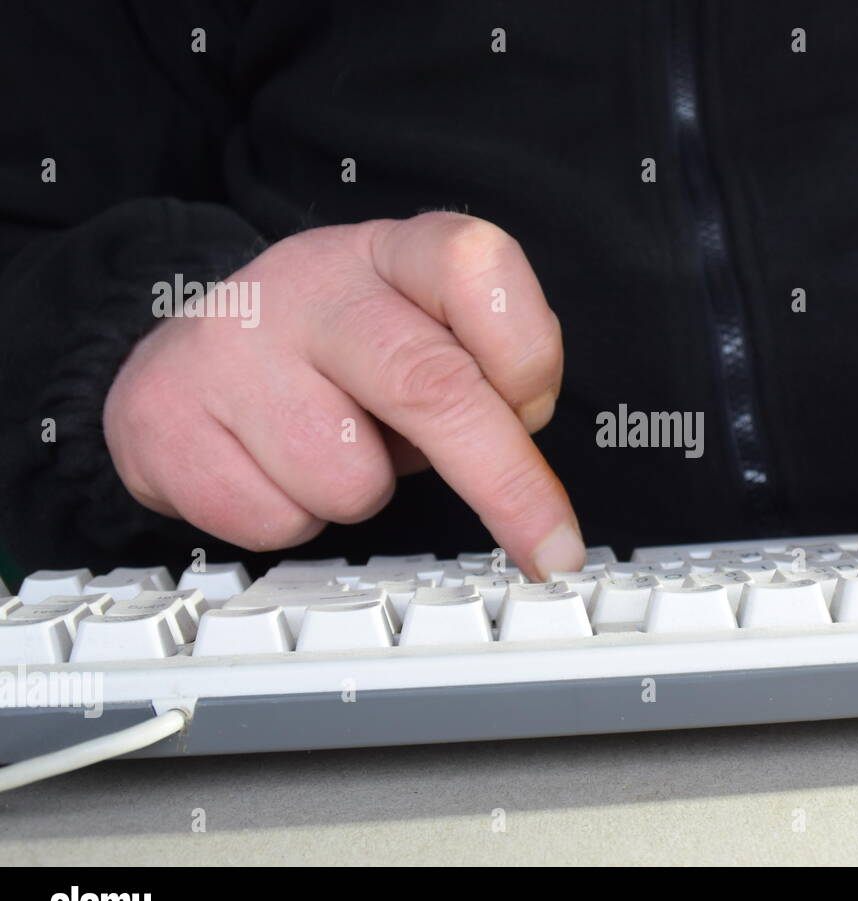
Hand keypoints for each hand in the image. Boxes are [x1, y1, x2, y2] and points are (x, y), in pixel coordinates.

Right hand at [104, 212, 584, 579]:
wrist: (193, 360)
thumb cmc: (338, 359)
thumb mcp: (421, 336)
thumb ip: (482, 377)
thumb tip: (534, 489)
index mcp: (391, 252)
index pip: (477, 268)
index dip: (524, 357)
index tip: (537, 420)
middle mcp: (310, 283)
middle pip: (427, 384)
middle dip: (504, 484)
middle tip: (551, 549)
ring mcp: (229, 346)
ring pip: (349, 479)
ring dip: (363, 492)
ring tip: (330, 446)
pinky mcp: (165, 415)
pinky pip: (280, 521)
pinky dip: (294, 517)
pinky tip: (272, 466)